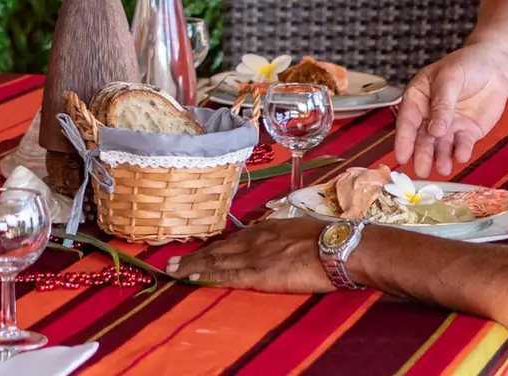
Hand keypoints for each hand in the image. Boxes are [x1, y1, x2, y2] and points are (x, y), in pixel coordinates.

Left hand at [167, 219, 331, 292]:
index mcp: (265, 229)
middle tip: (171, 261)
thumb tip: (276, 240)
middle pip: (217, 248)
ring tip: (174, 270)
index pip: (232, 239)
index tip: (199, 250)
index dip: (213, 246)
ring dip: (193, 266)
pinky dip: (208, 276)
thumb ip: (281, 234)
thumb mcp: (297, 228)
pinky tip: (193, 278)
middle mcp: (253, 239)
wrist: (335, 247)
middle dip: (194, 255)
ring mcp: (253, 256)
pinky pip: (227, 275)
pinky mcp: (258, 274)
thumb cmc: (325, 238)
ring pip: (216, 261)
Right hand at [392, 45, 507, 177]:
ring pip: (440, 145)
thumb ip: (441, 105)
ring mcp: (448, 125)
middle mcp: (430, 115)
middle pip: (422, 138)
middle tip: (421, 171)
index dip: (404, 139)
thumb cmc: (468, 64)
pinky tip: (461, 156)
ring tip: (443, 169)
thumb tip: (434, 130)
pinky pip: (461, 145)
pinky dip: (460, 151)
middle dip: (422, 154)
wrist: (496, 67)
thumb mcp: (450, 78)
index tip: (402, 156)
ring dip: (440, 158)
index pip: (407, 120)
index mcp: (418, 97)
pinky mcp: (466, 132)